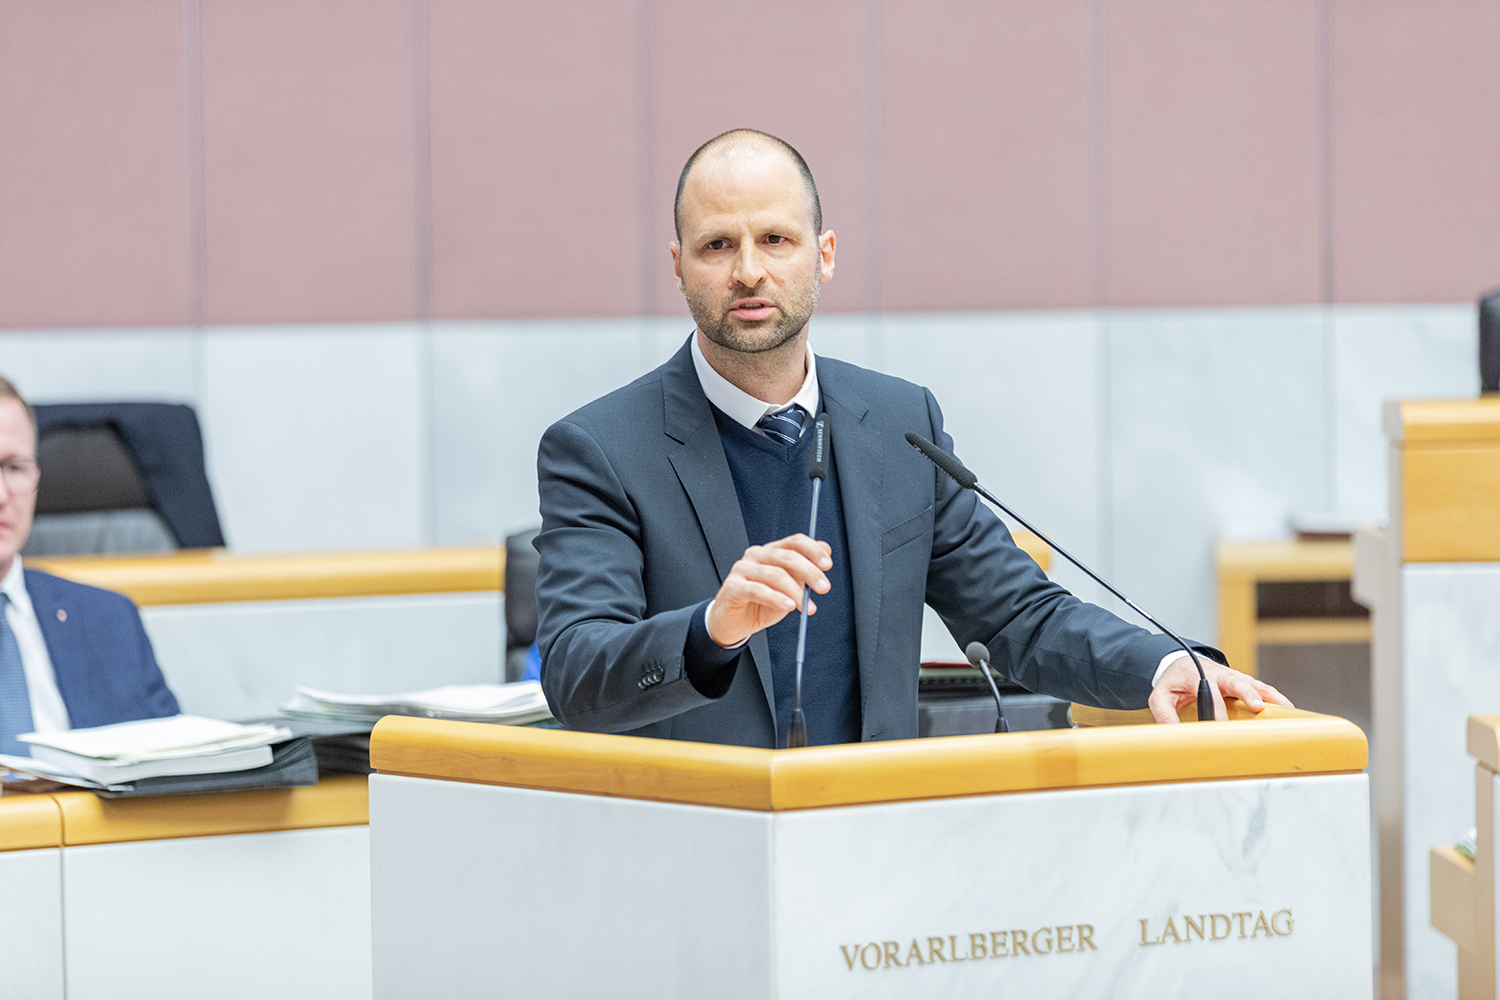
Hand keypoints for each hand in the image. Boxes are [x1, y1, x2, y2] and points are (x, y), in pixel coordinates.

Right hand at [705, 534, 832, 648]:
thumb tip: (825, 549)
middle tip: (823, 588)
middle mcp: (756, 556)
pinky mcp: (733, 586)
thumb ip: (804, 572)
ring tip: (806, 607)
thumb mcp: (789, 589)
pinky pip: (757, 590)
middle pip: (787, 557)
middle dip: (810, 572)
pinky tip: (788, 606)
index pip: (794, 542)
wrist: (734, 624)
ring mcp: (742, 570)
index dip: (813, 550)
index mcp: (771, 552)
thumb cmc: (760, 605)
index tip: (827, 565)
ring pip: (775, 575)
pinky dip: (776, 598)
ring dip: (796, 592)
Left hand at [1147, 654, 1292, 723]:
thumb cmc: (1173, 681)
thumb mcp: (1160, 696)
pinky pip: (1261, 688)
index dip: (1217, 712)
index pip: (1210, 695)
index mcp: (1197, 676)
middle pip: (1237, 682)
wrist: (1181, 662)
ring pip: (1255, 684)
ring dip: (1269, 696)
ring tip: (1286, 710)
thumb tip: (1173, 734)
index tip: (1222, 728)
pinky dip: (1274, 698)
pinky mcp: (1244, 681)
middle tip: (1258, 707)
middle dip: (1248, 694)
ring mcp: (1234, 676)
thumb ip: (1164, 714)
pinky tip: (1286, 710)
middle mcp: (1219, 674)